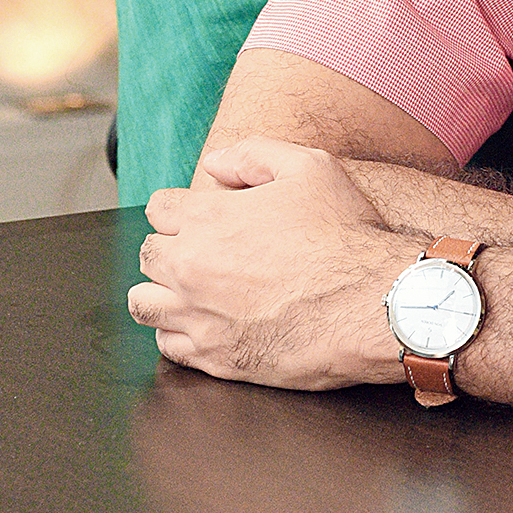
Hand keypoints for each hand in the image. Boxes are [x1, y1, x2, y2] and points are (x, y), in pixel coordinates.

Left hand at [127, 137, 419, 388]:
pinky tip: (203, 321)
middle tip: (202, 249)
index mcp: (208, 219)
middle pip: (148, 254)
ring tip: (190, 288)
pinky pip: (167, 346)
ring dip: (161, 291)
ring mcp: (198, 316)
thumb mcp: (309, 167)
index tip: (199, 213)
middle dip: (170, 246)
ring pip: (144, 303)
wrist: (368, 302)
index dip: (180, 205)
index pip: (158, 208)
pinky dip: (177, 332)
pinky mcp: (213, 357)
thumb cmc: (342, 233)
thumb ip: (253, 154)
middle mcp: (191, 268)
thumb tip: (214, 163)